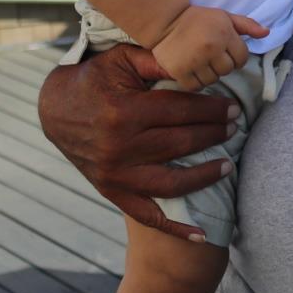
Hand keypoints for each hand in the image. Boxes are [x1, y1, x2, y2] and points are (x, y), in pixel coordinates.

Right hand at [37, 42, 240, 240]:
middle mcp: (120, 147)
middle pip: (180, 144)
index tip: (233, 108)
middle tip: (236, 128)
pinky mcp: (111, 191)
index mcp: (125, 112)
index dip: (212, 110)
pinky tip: (201, 234)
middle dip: (214, 135)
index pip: (181, 112)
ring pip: (171, 183)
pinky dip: (174, 227)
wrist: (57, 110)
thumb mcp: (124, 58)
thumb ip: (160, 59)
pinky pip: (146, 215)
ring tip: (228, 165)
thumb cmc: (97, 78)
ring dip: (204, 176)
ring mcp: (115, 174)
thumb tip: (200, 60)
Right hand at [152, 6, 268, 90]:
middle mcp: (211, 48)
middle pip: (228, 70)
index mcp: (224, 34)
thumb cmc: (198, 19)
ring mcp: (195, 61)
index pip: (242, 58)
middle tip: (212, 57)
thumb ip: (247, 25)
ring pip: (213, 80)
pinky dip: (196, 83)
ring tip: (202, 63)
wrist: (166, 21)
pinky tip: (193, 72)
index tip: (227, 53)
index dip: (237, 58)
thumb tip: (267, 33)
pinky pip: (196, 87)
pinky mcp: (180, 71)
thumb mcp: (224, 16)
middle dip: (223, 65)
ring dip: (210, 74)